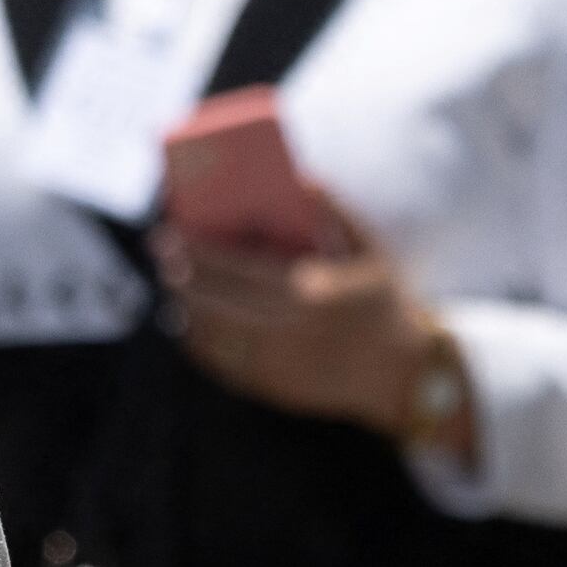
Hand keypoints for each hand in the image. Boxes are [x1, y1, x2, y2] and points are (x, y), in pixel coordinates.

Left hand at [156, 190, 452, 451]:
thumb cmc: (386, 304)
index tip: (170, 235)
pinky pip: (225, 366)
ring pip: (214, 336)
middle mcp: (290, 330)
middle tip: (160, 254)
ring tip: (174, 289)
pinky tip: (190, 327)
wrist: (405, 375)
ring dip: (187, 310)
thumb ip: (337, 214)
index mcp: (310, 291)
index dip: (197, 252)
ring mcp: (279, 365)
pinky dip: (202, 346)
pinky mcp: (275, 388)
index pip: (237, 268)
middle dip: (181, 276)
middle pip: (216, 301)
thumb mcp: (370, 252)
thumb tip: (303, 177)